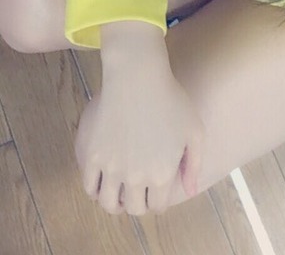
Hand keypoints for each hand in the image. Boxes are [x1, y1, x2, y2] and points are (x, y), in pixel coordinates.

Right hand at [75, 68, 203, 215]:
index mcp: (163, 174)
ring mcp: (112, 168)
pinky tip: (102, 181)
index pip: (158, 206)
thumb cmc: (171, 99)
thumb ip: (193, 164)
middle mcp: (137, 177)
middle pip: (134, 208)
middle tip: (137, 193)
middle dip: (138, 203)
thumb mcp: (194, 130)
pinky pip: (89, 186)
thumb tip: (189, 192)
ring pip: (109, 203)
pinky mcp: (93, 156)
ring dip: (114, 203)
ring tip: (118, 192)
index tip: (155, 193)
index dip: (157, 201)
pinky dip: (95, 190)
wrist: (138, 78)